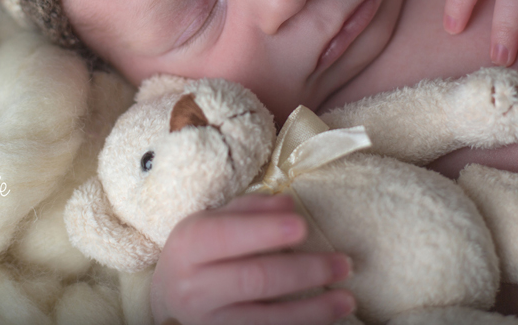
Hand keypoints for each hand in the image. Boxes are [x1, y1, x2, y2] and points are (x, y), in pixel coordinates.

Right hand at [150, 194, 354, 324]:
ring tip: (347, 299)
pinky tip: (326, 319)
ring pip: (266, 320)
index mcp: (189, 245)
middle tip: (343, 264)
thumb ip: (251, 209)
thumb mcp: (215, 219)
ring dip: (313, 311)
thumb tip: (289, 205)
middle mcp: (194, 288)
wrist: (170, 294)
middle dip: (304, 272)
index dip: (266, 232)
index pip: (227, 236)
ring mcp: (209, 322)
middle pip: (254, 280)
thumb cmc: (202, 249)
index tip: (303, 227)